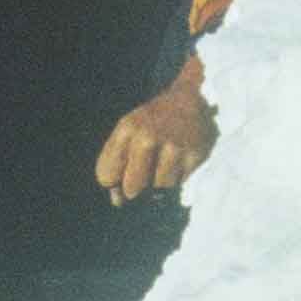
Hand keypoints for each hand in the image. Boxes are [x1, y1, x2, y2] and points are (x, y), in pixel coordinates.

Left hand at [95, 51, 216, 205]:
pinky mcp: (194, 155)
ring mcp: (173, 146)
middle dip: (135, 187)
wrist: (190, 99)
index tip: (120, 173)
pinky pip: (179, 183)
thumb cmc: (153, 122)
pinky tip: (179, 159)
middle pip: (131, 188)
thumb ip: (117, 164)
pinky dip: (178, 176)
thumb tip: (118, 201)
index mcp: (127, 129)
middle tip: (144, 171)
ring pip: (158, 187)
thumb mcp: (128, 132)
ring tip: (164, 159)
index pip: (106, 175)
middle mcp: (148, 137)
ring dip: (160, 180)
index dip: (113, 180)